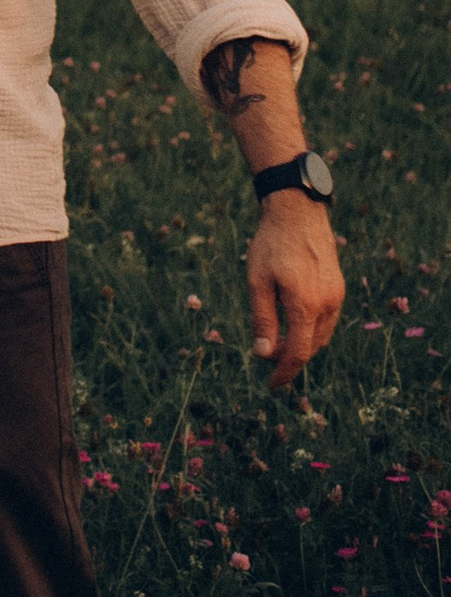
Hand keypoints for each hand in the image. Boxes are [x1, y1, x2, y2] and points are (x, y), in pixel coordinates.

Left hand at [246, 192, 344, 387]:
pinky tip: (294, 323)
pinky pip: (327, 320)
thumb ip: (262, 320)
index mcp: (306, 305)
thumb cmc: (271, 245)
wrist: (297, 212)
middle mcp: (327, 304)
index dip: (284, 373)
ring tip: (278, 343)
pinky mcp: (338, 288)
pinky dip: (311, 329)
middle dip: (290, 358)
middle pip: (312, 347)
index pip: (299, 353)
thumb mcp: (258, 282)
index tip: (271, 385)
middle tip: (266, 358)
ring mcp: (336, 296)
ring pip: (321, 335)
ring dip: (302, 345)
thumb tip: (263, 355)